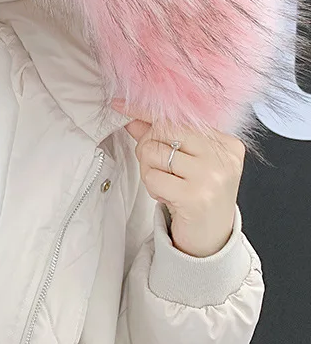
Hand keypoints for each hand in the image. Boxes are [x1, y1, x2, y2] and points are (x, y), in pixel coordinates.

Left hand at [115, 111, 244, 257]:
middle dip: (148, 147)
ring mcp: (212, 176)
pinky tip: (168, 196)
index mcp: (225, 143)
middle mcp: (222, 156)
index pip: (177, 117)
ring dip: (149, 170)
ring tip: (168, 184)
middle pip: (161, 130)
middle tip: (160, 168)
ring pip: (152, 152)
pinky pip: (151, 176)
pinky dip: (152, 186)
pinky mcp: (196, 196)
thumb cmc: (198, 195)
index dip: (145, 110)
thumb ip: (161, 137)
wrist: (212, 239)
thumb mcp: (185, 161)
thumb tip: (132, 118)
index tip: (119, 104)